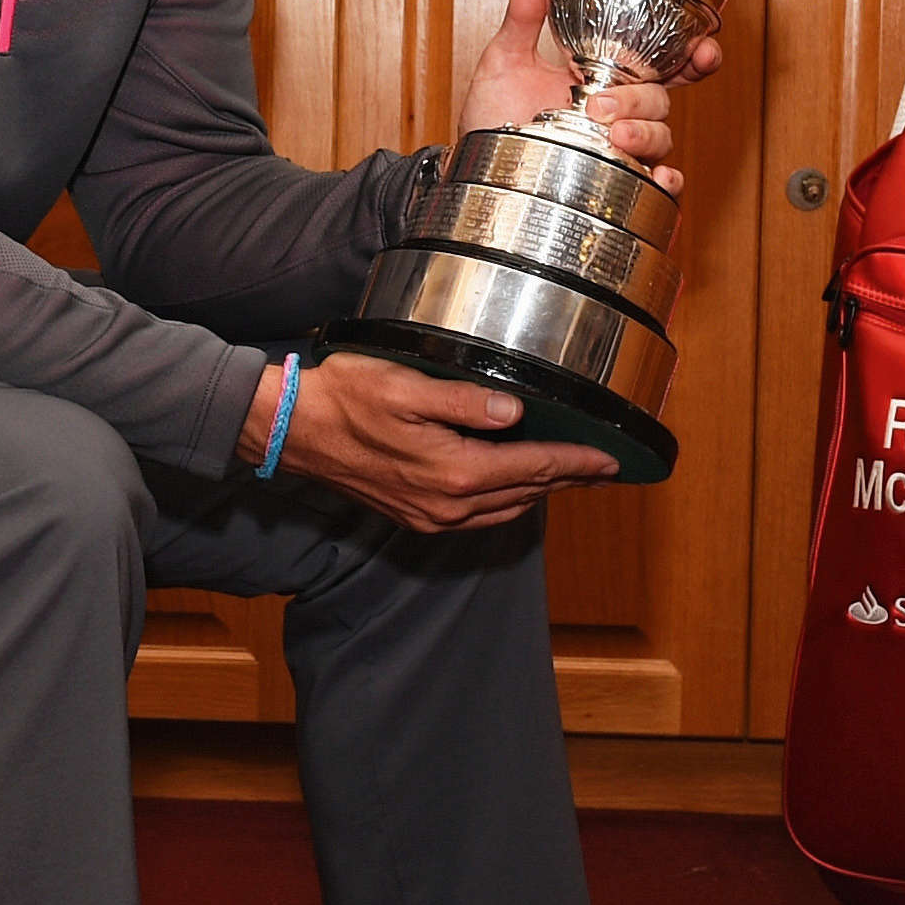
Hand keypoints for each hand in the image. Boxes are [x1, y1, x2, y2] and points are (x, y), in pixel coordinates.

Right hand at [250, 348, 615, 530]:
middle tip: (603, 468)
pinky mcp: (415, 515)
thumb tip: (516, 412)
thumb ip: (467, 401)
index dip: (578, 463)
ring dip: (541, 492)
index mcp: (454, 471)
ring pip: (505, 510)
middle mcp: (448, 504)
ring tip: (569, 475)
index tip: (612, 460)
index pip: (535, 468)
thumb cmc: (344, 399)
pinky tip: (514, 488)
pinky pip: (478, 517)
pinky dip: (507, 502)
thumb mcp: (407, 386)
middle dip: (569, 479)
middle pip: (527, 494)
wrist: (291, 431)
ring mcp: (431, 516)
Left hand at [458, 0, 718, 189]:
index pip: (661, 60)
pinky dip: (665, 182)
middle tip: (602, 106)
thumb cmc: (491, 115)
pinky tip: (659, 177)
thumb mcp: (505, 60)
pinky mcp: (612, 184)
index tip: (702, 47)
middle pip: (661, 98)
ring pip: (661, 137)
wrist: (472, 164)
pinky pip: (653, 187)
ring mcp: (616, 148)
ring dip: (647, 134)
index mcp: (602, 75)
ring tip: (615, 135)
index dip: (692, 53)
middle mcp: (616, 111)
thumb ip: (524, 15)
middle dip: (643, 99)